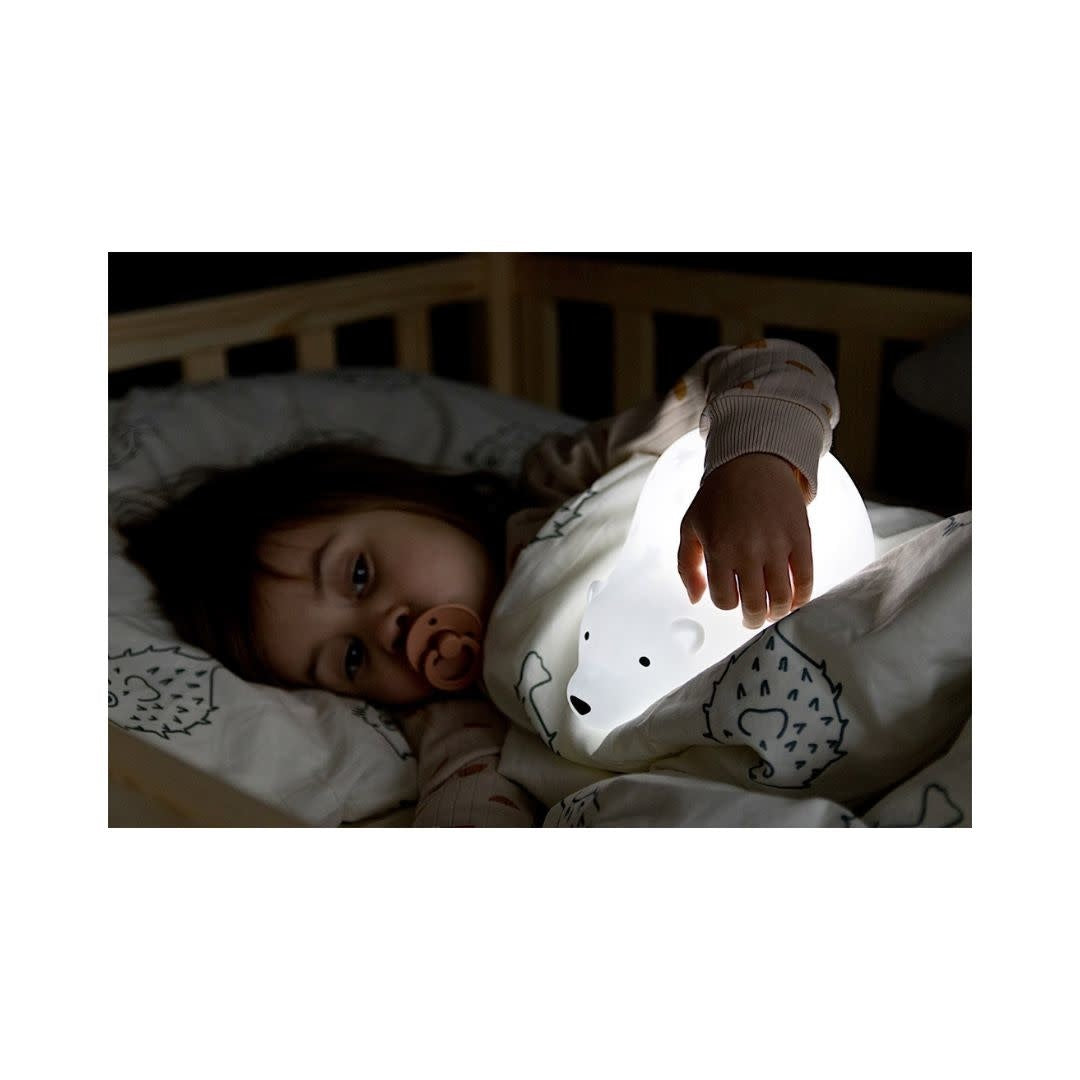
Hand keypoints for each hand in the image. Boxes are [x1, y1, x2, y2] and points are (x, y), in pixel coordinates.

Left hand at [677, 453, 812, 628]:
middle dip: (753, 619)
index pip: (725, 600)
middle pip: (755, 605)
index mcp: (718, 550)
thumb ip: (686, 566)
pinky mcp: (801, 538)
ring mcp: (777, 545)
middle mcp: (748, 550)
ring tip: (774, 610)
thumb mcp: (689, 527)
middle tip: (754, 619)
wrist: (752, 463)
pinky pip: (807, 579)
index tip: (731, 599)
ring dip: (778, 612)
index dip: (728, 604)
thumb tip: (696, 599)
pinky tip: (795, 599)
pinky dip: (803, 596)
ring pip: (782, 598)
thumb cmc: (717, 498)